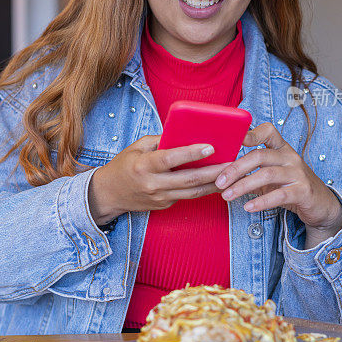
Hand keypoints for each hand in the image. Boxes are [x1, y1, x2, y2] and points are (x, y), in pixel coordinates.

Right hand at [88, 135, 229, 225]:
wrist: (108, 194)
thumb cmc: (123, 165)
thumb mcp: (137, 147)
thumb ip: (161, 141)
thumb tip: (185, 135)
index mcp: (143, 166)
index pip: (170, 159)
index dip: (191, 153)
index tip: (210, 146)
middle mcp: (152, 184)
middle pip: (188, 180)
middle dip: (213, 172)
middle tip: (232, 163)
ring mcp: (159, 198)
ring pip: (193, 193)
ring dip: (214, 184)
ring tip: (232, 174)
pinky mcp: (165, 206)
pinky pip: (187, 197)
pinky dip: (203, 189)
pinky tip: (217, 181)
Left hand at [214, 122, 341, 232]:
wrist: (320, 204)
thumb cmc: (289, 187)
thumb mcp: (270, 176)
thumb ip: (250, 172)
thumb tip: (220, 175)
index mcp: (281, 148)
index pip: (268, 131)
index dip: (251, 133)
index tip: (234, 140)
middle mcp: (290, 157)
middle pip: (259, 156)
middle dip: (236, 168)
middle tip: (219, 182)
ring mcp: (298, 173)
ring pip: (267, 174)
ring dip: (243, 185)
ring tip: (227, 196)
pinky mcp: (303, 191)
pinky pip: (280, 194)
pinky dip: (262, 201)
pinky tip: (248, 207)